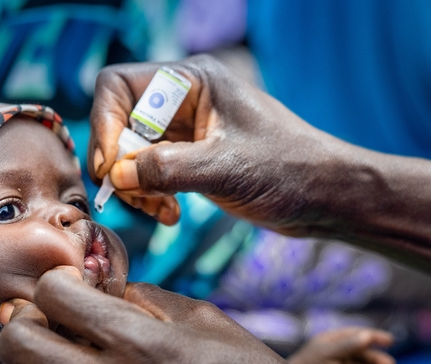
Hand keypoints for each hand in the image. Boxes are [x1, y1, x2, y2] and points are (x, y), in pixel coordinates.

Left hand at [0, 270, 372, 363]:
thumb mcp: (203, 318)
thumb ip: (146, 298)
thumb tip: (106, 289)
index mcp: (137, 341)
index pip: (54, 295)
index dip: (57, 278)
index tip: (74, 281)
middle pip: (19, 342)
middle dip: (24, 315)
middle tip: (49, 310)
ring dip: (28, 359)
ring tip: (56, 346)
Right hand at [89, 54, 342, 231]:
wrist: (325, 196)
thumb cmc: (289, 168)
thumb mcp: (225, 167)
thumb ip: (167, 169)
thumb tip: (116, 176)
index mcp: (191, 81)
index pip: (118, 86)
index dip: (104, 124)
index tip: (110, 167)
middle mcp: (183, 100)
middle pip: (119, 123)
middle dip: (120, 164)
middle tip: (134, 197)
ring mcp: (185, 131)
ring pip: (130, 154)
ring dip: (135, 187)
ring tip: (160, 211)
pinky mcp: (190, 159)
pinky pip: (149, 174)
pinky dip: (151, 196)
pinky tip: (171, 215)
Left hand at [287, 328, 395, 363]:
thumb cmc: (309, 362)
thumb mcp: (328, 351)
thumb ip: (347, 345)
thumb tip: (368, 336)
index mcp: (338, 340)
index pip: (360, 335)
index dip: (376, 337)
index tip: (390, 340)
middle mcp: (345, 353)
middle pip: (366, 355)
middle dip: (378, 360)